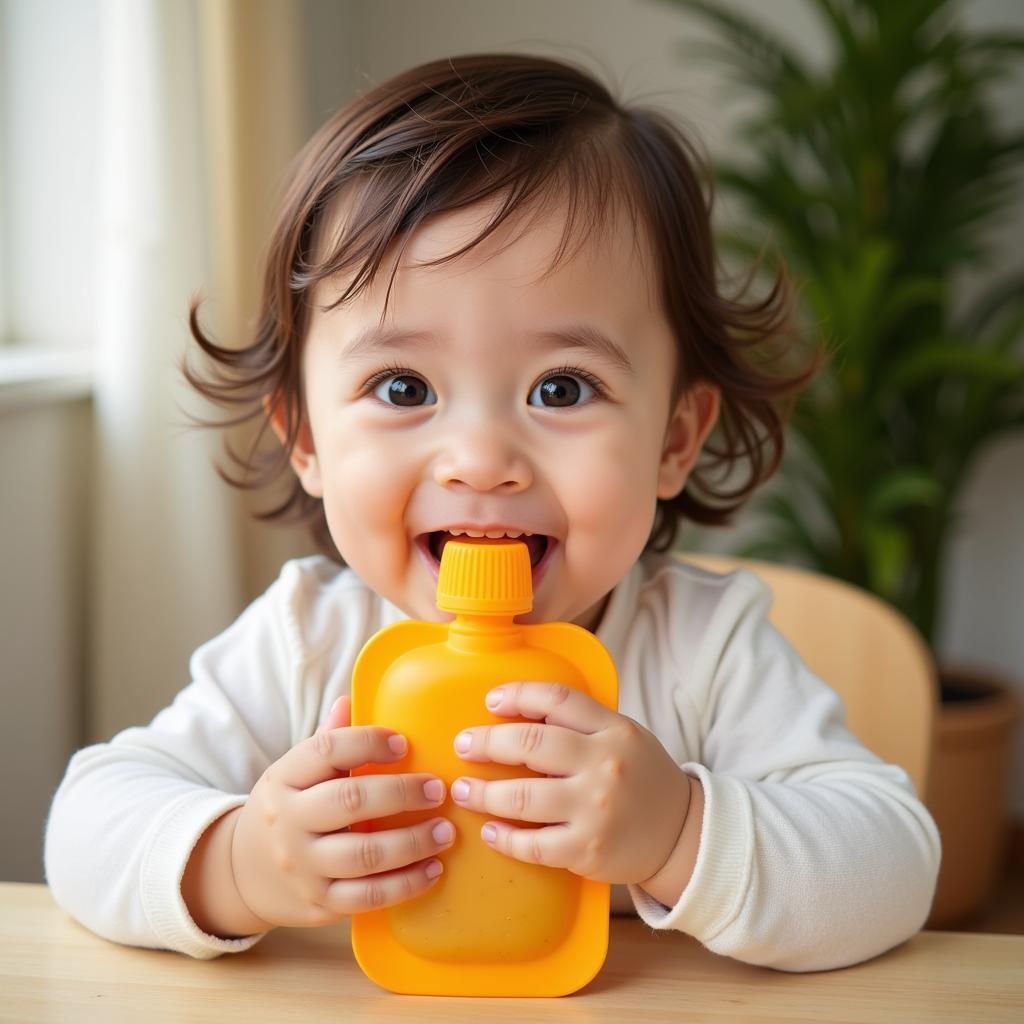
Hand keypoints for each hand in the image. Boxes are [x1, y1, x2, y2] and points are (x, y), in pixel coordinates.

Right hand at [229, 696, 455, 928]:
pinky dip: (406, 885)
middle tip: (439, 789)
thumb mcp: (293, 772)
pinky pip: (368, 897)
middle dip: (402, 793)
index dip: (368, 742)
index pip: (325, 750)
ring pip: (364, 854)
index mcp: (285, 778)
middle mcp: (289, 821)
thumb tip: (351, 700)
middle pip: (350, 801)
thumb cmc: (285, 811)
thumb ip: (326, 742)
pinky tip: (433, 869)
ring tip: (445, 831)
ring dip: (413, 842)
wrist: (241, 874)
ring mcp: (303, 866)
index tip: (402, 744)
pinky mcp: (319, 903)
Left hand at [449, 682, 692, 886]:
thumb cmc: (641, 778)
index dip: (518, 695)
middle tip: (464, 745)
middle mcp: (604, 765)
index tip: (491, 701)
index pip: (557, 699)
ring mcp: (594, 810)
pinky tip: (489, 830)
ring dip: (482, 793)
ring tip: (461, 791)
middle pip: (531, 743)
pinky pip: (532, 844)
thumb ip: (580, 722)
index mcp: (613, 730)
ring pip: (521, 797)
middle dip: (487, 742)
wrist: (682, 835)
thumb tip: (518, 709)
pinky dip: (504, 837)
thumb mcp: (623, 736)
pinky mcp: (587, 850)